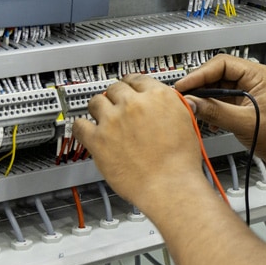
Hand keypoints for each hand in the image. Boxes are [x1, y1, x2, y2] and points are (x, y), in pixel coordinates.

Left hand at [73, 73, 204, 210]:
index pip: (137, 79)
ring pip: (96, 102)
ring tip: (101, 117)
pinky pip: (79, 125)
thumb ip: (171, 107)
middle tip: (116, 106)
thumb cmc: (180, 161)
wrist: (169, 184)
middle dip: (116, 97)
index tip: (128, 89)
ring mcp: (113, 120)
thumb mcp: (186, 122)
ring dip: (98, 108)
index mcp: (158, 96)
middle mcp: (134, 104)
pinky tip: (85, 130)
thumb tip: (163, 105)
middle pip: (115, 88)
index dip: (131, 85)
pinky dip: (81, 127)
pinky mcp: (98, 139)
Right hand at [174, 54, 265, 171]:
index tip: (185, 85)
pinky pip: (226, 100)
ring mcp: (252, 92)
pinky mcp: (249, 105)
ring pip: (221, 88)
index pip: (223, 63)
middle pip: (220, 74)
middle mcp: (256, 80)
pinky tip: (210, 120)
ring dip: (207, 99)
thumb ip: (216, 111)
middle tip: (185, 98)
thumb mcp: (244, 123)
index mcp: (260, 75)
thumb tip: (192, 103)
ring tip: (195, 110)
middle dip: (201, 87)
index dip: (200, 74)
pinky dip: (215, 108)